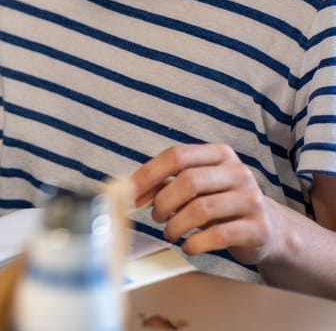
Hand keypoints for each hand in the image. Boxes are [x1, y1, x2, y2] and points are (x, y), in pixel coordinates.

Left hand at [131, 143, 285, 264]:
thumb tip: (131, 190)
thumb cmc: (223, 205)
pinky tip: (188, 246)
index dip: (149, 174)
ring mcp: (251, 199)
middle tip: (156, 217)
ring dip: (176, 225)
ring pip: (201, 209)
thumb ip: (167, 184)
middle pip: (188, 181)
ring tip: (170, 233)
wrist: (270, 230)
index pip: (177, 155)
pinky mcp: (258, 228)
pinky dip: (194, 243)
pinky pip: (218, 235)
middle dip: (163, 202)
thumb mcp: (198, 188)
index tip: (132, 193)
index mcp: (219, 155)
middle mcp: (238, 172)